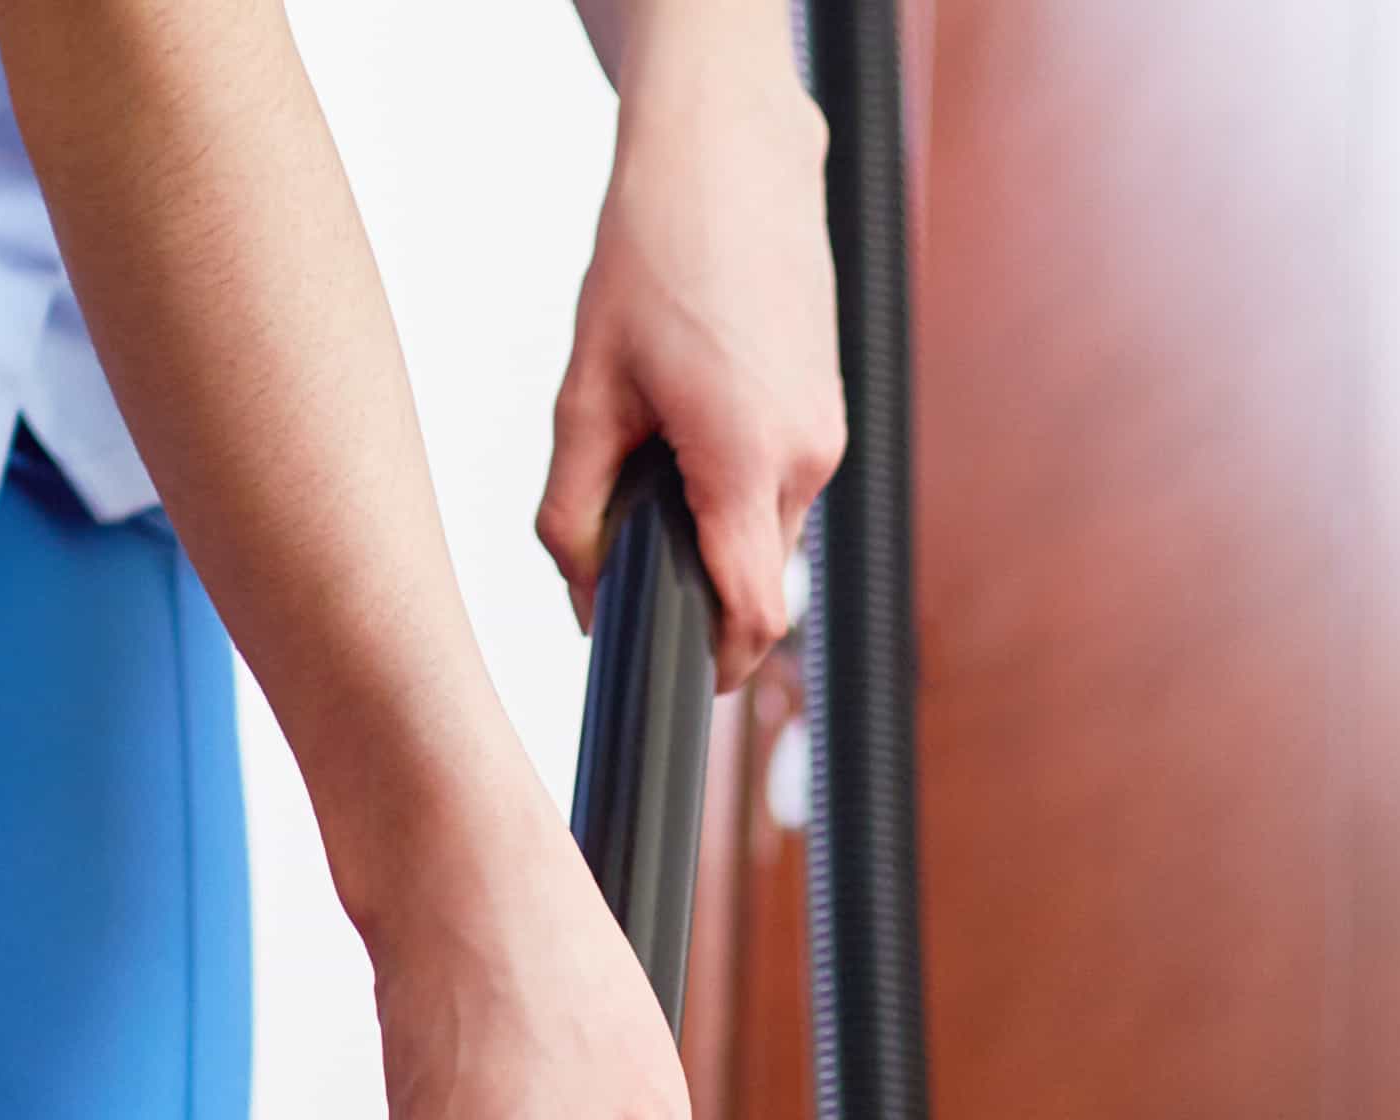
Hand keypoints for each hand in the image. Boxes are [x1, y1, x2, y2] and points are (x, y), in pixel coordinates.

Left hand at [537, 12, 842, 682]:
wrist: (732, 157)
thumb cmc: (654, 255)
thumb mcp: (584, 387)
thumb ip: (571, 508)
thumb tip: (580, 597)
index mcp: (746, 459)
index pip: (753, 613)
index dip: (716, 664)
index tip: (679, 683)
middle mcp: (806, 459)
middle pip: (759, 579)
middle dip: (702, 590)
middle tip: (627, 563)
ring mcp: (827, 437)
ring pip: (770, 532)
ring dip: (716, 531)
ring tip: (653, 460)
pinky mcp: (829, 412)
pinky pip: (783, 486)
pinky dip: (737, 486)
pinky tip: (689, 424)